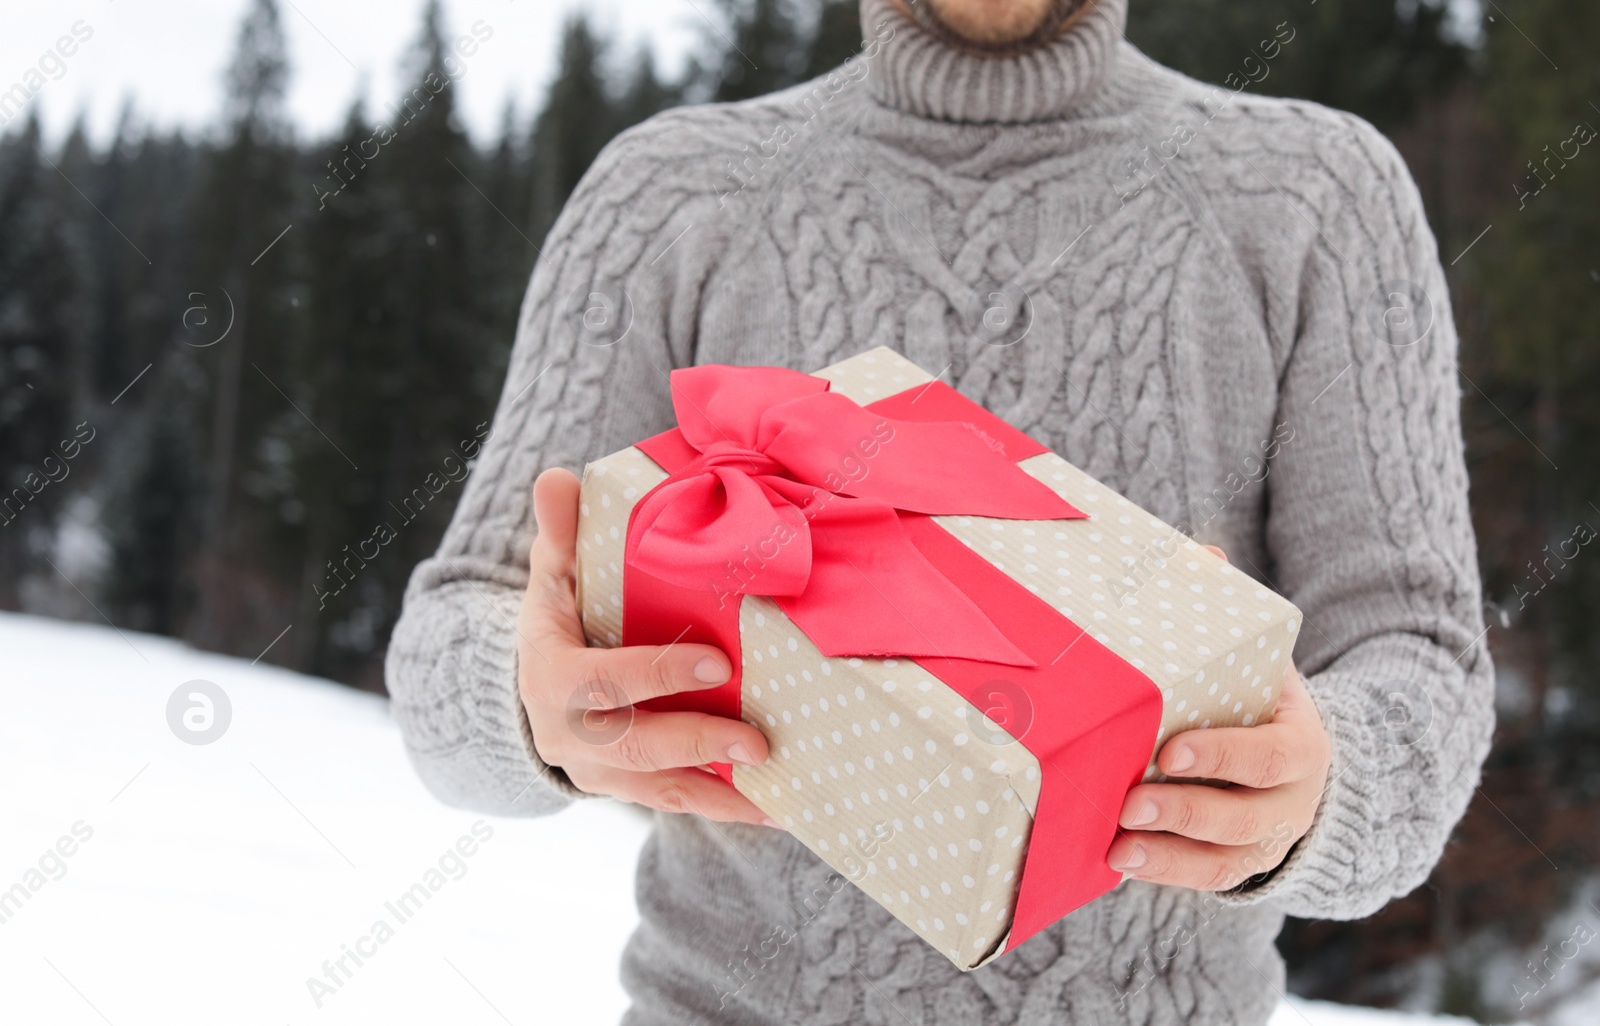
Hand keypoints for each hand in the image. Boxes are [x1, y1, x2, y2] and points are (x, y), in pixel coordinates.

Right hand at [517, 468, 776, 826]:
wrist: (534, 692)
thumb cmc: (558, 621)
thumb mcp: (550, 577)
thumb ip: (558, 533)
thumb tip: (556, 478)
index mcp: (551, 680)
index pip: (602, 682)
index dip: (657, 675)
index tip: (717, 661)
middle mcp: (571, 739)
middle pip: (635, 747)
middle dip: (697, 742)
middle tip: (759, 740)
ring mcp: (601, 774)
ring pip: (662, 791)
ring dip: (724, 794)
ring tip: (782, 789)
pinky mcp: (630, 791)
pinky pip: (681, 804)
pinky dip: (728, 807)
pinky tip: (778, 805)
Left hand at [1107, 548, 1330, 889]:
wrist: (1305, 764)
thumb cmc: (1260, 701)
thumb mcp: (1260, 662)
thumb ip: (1230, 617)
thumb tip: (1202, 552)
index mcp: (1301, 744)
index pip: (1269, 757)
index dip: (1224, 757)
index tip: (1171, 749)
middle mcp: (1291, 801)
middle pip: (1244, 817)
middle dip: (1186, 811)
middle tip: (1130, 802)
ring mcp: (1267, 841)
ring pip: (1225, 861)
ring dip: (1170, 857)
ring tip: (1119, 846)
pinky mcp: (1239, 866)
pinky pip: (1208, 880)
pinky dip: (1167, 874)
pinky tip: (1123, 862)